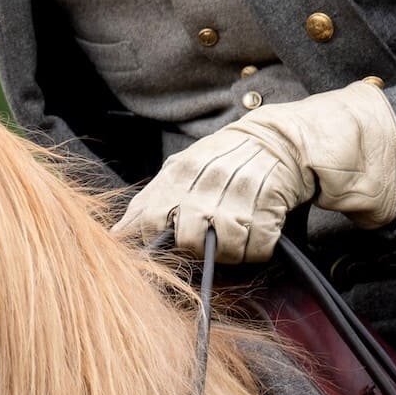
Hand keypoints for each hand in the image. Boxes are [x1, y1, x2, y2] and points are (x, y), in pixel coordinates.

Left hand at [114, 81, 395, 262]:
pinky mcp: (272, 206)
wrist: (278, 141)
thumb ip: (151, 200)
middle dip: (192, 248)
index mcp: (182, 171)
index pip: (152, 217)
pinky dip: (254, 251)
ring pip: (224, 246)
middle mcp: (209, 181)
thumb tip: (117, 234)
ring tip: (230, 241)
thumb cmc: (222, 159)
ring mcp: (242, 194)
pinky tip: (253, 239)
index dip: (151, 240)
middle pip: (188, 237)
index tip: (155, 250)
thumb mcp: (182, 169)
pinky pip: (257, 247)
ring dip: (227, 253)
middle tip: (202, 242)